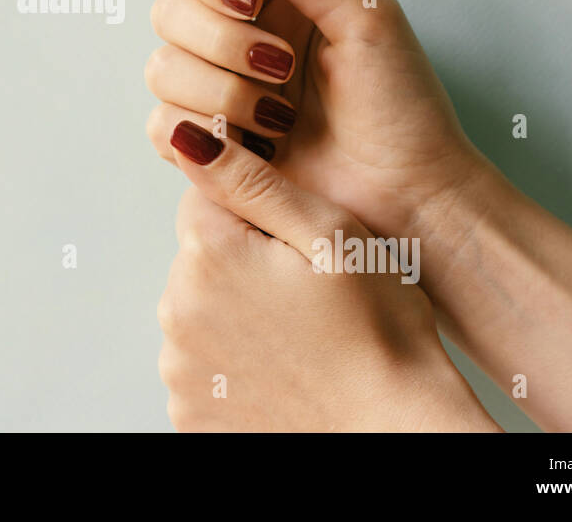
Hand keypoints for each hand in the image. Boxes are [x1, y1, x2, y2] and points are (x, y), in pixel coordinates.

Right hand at [146, 0, 482, 238]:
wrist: (408, 196)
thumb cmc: (403, 107)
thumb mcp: (366, 17)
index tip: (249, 2)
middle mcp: (236, 39)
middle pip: (170, 10)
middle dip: (220, 41)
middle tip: (280, 68)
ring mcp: (216, 93)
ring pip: (161, 68)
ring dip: (221, 93)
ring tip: (279, 120)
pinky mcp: (206, 147)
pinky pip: (160, 126)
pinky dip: (200, 133)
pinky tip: (253, 146)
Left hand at [158, 133, 495, 431]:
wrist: (394, 436)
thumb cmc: (380, 336)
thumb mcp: (332, 234)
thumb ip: (252, 180)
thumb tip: (189, 135)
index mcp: (208, 253)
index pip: (209, 199)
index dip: (259, 214)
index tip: (298, 245)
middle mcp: (177, 309)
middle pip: (202, 257)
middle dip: (246, 265)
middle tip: (310, 296)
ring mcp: (180, 368)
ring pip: (203, 312)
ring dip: (239, 316)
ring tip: (302, 339)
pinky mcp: (189, 413)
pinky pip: (205, 368)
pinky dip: (236, 367)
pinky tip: (284, 373)